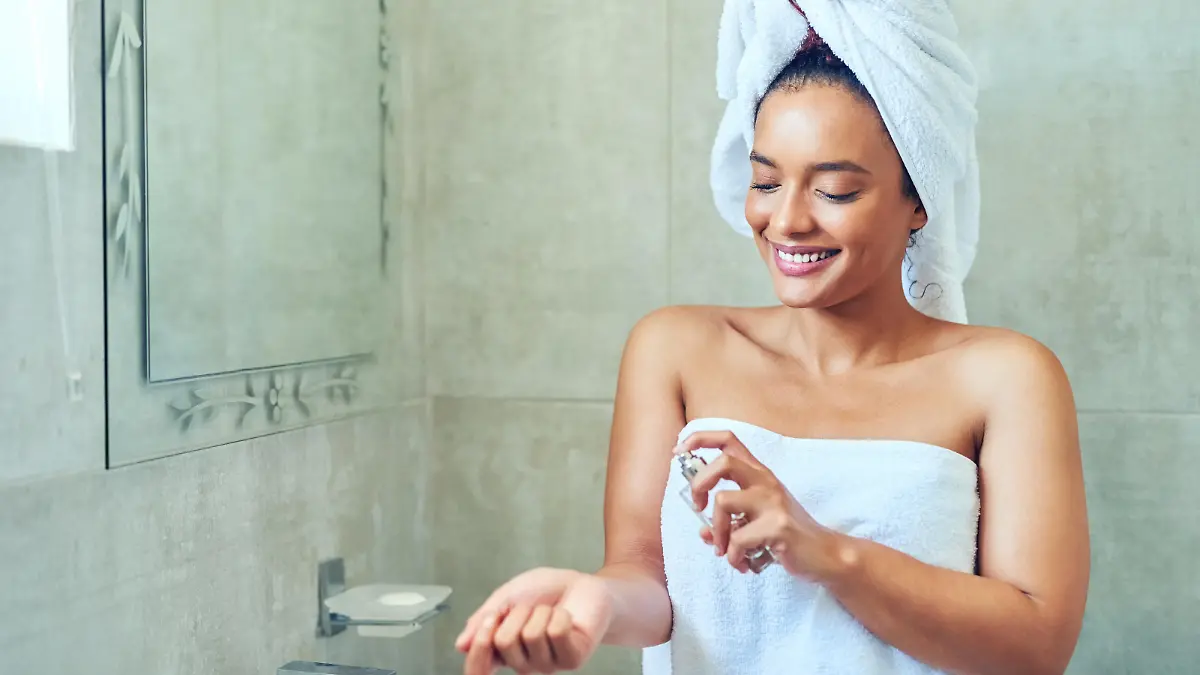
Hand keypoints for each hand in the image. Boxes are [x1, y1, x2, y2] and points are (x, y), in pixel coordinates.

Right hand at [455, 567, 612, 674]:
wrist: (582, 584)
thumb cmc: (546, 591)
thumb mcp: (507, 596)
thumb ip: (483, 619)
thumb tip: (461, 645)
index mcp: (502, 651)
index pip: (478, 669)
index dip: (479, 645)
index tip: (491, 618)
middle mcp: (523, 663)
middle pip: (503, 642)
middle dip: (517, 613)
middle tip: (532, 608)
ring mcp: (548, 664)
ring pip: (530, 635)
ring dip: (541, 612)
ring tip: (551, 611)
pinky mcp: (572, 659)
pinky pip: (555, 633)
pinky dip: (560, 614)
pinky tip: (567, 617)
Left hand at [676, 430, 843, 578]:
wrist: (824, 556)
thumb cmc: (786, 535)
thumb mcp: (754, 522)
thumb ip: (728, 522)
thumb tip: (702, 533)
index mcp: (759, 474)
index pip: (728, 440)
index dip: (699, 439)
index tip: (679, 451)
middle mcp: (766, 482)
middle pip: (723, 462)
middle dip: (699, 484)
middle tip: (698, 508)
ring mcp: (773, 503)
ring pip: (723, 501)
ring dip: (716, 532)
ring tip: (725, 550)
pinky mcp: (778, 527)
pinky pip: (738, 540)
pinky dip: (733, 556)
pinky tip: (743, 564)